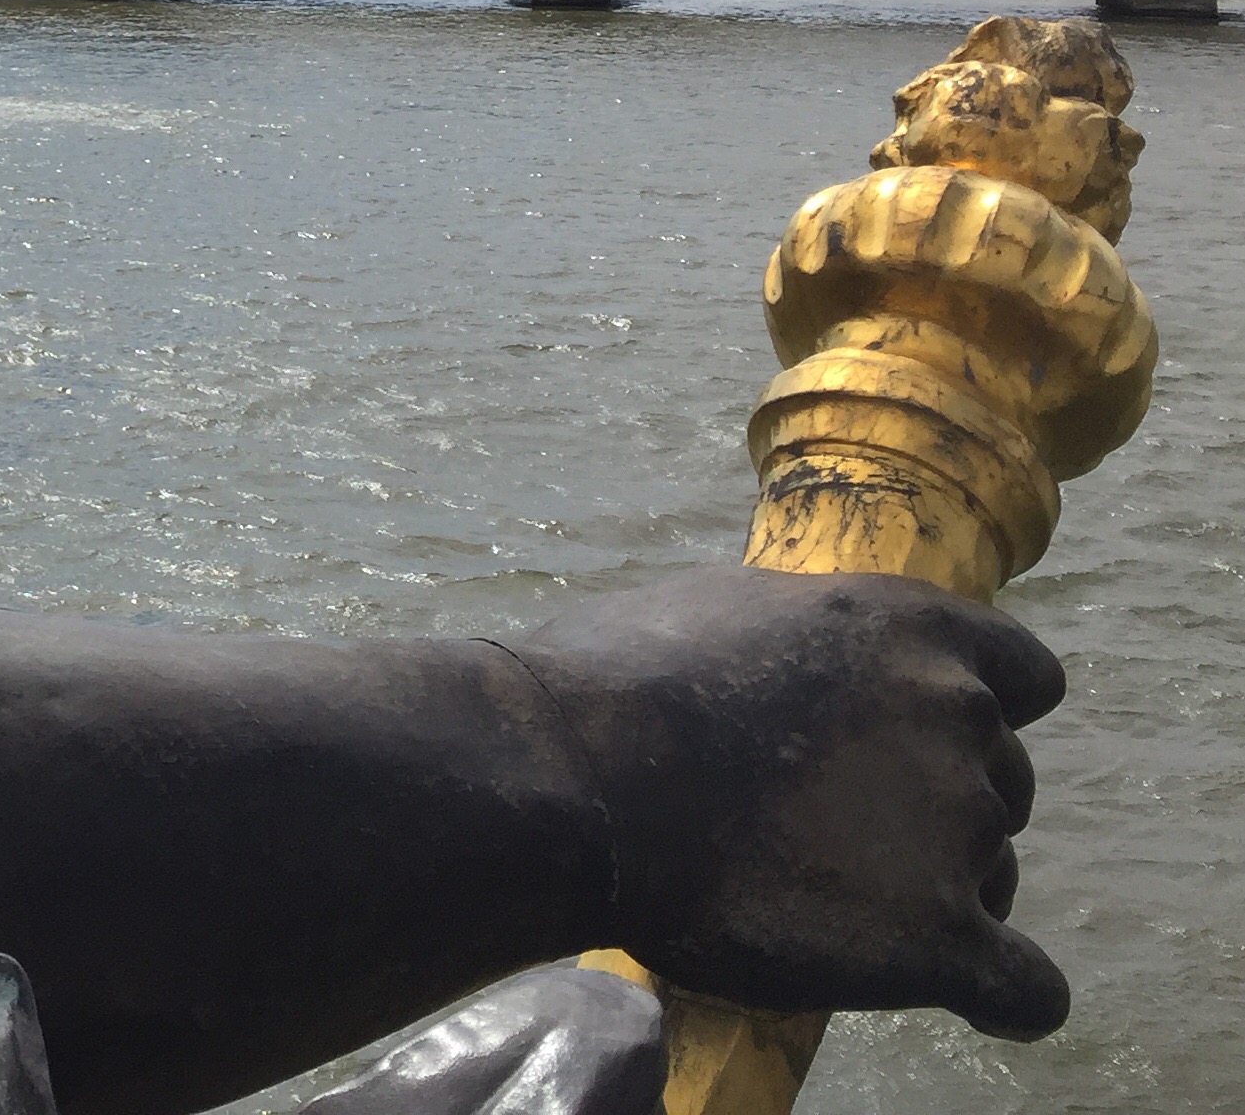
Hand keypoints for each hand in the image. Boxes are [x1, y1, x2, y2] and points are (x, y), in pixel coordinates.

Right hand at [516, 567, 1065, 1039]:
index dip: (975, 715)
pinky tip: (955, 993)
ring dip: (937, 888)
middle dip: (937, 805)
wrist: (572, 778)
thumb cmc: (617, 679)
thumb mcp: (725, 605)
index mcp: (911, 629)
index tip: (909, 743)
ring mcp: (957, 827)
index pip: (1025, 677)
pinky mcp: (939, 937)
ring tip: (830, 903)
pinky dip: (999, 994)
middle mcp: (956, 715)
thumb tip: (811, 665)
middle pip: (1004, 781)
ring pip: (997, 876)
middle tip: (832, 831)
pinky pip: (1026, 990)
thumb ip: (808, 639)